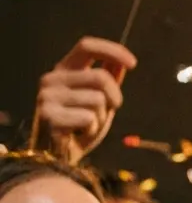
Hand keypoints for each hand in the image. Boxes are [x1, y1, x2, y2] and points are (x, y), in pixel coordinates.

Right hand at [34, 37, 135, 162]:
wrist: (60, 156)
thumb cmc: (80, 126)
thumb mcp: (100, 100)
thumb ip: (108, 80)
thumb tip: (122, 62)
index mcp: (63, 70)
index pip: (86, 46)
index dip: (112, 51)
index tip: (133, 64)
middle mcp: (51, 79)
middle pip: (101, 77)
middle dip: (114, 98)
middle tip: (105, 113)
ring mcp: (47, 97)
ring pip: (97, 100)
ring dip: (101, 118)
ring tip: (86, 126)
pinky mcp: (48, 116)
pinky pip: (88, 118)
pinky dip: (91, 130)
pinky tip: (77, 135)